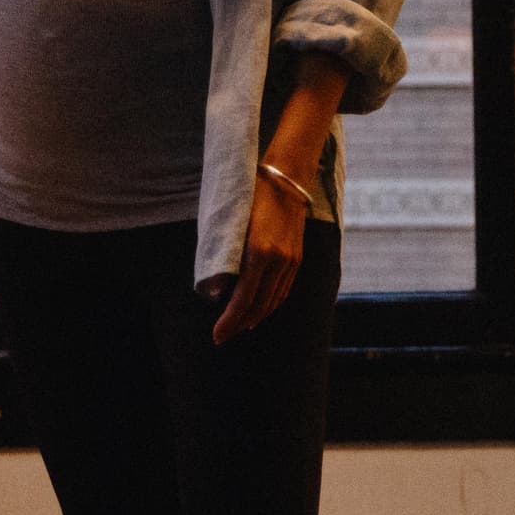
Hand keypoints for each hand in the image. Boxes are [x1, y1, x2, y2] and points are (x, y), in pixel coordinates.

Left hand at [211, 165, 311, 342]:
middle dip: (239, 324)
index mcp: (259, 252)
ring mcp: (291, 261)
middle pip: (259, 306)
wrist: (286, 178)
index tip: (217, 335)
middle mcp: (278, 261)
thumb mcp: (234, 225)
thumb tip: (218, 286)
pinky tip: (261, 310)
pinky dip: (270, 304)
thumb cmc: (252, 196)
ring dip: (255, 317)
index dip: (229, 321)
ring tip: (240, 327)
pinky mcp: (297, 258)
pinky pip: (283, 290)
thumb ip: (228, 255)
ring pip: (273, 301)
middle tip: (223, 336)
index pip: (242, 299)